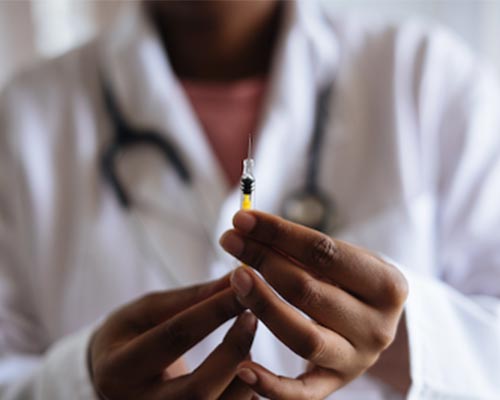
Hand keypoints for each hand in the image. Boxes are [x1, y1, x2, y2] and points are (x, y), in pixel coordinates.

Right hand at [89, 275, 257, 399]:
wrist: (110, 381)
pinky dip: (244, 393)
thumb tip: (233, 278)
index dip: (213, 310)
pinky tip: (245, 369)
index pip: (174, 337)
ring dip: (244, 374)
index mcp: (119, 369)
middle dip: (233, 349)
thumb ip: (188, 297)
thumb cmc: (128, 338)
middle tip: (252, 317)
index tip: (242, 288)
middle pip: (198, 389)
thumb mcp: (145, 312)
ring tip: (246, 345)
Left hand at [220, 211, 408, 399]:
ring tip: (235, 278)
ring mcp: (356, 360)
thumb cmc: (353, 282)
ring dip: (263, 305)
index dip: (279, 233)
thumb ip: (302, 248)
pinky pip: (301, 393)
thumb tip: (248, 228)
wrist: (375, 322)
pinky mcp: (334, 384)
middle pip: (309, 291)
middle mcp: (377, 327)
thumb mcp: (344, 260)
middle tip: (230, 241)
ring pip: (303, 337)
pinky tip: (242, 367)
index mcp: (387, 285)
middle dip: (263, 261)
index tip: (242, 218)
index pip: (324, 252)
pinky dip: (271, 384)